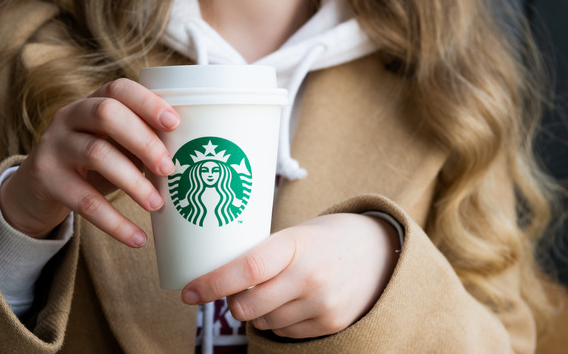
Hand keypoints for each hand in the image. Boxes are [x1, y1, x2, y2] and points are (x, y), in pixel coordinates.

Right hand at [0, 78, 178, 246]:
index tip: (174, 123)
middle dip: (143, 140)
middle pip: (107, 114)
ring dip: (133, 181)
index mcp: (92, 101)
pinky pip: (84, 201)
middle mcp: (69, 116)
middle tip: (169, 169)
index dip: (147, 103)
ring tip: (157, 204)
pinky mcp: (46, 179)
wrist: (36, 188)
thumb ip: (141, 141)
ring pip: (96, 154)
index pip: (119, 89)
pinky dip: (114, 222)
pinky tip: (137, 238)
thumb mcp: (113, 144)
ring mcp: (53, 145)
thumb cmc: (92, 161)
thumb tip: (189, 157)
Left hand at [181, 213, 399, 337]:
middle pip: (247, 306)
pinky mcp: (331, 323)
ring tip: (278, 289)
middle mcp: (310, 275)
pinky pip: (285, 333)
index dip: (212, 283)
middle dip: (233, 303)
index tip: (187, 292)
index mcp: (296, 244)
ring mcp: (322, 303)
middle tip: (237, 290)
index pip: (247, 268)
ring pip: (263, 322)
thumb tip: (215, 278)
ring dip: (258, 312)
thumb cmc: (326, 237)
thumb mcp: (296, 233)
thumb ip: (262, 253)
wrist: (380, 251)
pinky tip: (295, 302)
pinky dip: (280, 322)